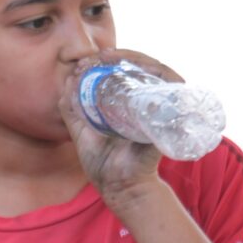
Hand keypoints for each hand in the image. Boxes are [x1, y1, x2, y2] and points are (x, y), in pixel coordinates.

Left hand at [59, 48, 182, 206]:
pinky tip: (146, 68)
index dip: (108, 60)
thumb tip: (68, 80)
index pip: (126, 70)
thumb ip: (72, 108)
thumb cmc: (102, 160)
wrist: (117, 186)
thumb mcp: (80, 129)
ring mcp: (160, 108)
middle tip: (97, 57)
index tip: (86, 62)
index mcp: (128, 102)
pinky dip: (166, 75)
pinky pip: (175, 90)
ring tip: (110, 58)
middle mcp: (146, 101)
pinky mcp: (169, 118)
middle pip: (142, 66)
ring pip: (157, 70)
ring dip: (135, 59)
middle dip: (121, 56)